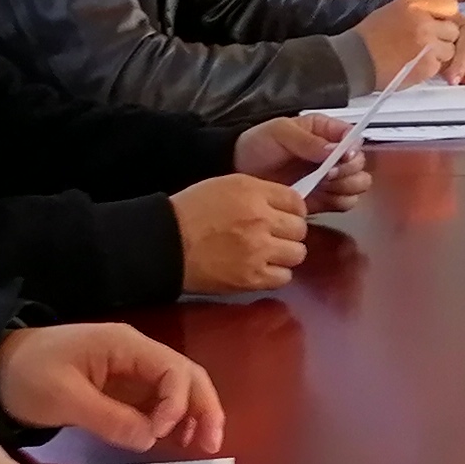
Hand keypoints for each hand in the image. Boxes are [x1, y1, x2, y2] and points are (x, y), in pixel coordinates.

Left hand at [0, 322, 227, 457]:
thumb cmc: (27, 375)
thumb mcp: (63, 397)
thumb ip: (109, 417)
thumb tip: (150, 439)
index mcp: (124, 346)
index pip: (172, 369)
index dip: (177, 403)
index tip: (161, 433)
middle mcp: (135, 354)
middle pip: (186, 376)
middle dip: (203, 408)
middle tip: (212, 445)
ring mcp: (130, 371)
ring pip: (177, 389)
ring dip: (193, 415)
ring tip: (200, 447)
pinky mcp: (121, 389)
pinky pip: (157, 402)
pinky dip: (172, 421)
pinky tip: (175, 442)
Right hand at [168, 173, 311, 291]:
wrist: (165, 244)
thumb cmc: (191, 212)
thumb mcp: (226, 186)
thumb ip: (259, 193)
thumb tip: (286, 206)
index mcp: (253, 193)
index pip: (296, 202)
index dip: (292, 210)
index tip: (283, 216)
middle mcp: (260, 220)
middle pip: (300, 229)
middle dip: (289, 232)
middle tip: (272, 235)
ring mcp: (258, 250)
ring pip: (297, 254)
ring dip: (285, 254)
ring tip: (268, 253)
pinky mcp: (252, 277)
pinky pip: (284, 277)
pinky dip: (276, 274)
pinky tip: (261, 268)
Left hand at [234, 112, 367, 207]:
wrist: (239, 169)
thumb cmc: (258, 144)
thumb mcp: (280, 133)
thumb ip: (307, 141)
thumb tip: (333, 151)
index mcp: (326, 131)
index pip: (354, 138)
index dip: (353, 149)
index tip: (342, 158)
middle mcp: (333, 155)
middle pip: (360, 165)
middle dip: (349, 171)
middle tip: (327, 175)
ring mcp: (330, 178)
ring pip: (357, 185)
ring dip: (346, 187)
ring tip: (323, 186)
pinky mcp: (325, 199)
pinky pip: (345, 203)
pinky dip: (339, 202)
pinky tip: (322, 198)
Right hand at [357, 0, 464, 92]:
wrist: (353, 60)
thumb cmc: (369, 36)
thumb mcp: (394, 10)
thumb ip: (420, 10)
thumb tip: (442, 18)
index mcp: (414, 4)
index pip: (450, 5)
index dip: (445, 17)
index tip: (437, 25)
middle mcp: (423, 21)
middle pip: (454, 30)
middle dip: (444, 38)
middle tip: (425, 44)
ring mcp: (427, 44)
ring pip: (451, 50)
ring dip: (439, 55)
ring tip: (417, 56)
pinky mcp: (427, 65)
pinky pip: (441, 66)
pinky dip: (430, 68)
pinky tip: (412, 66)